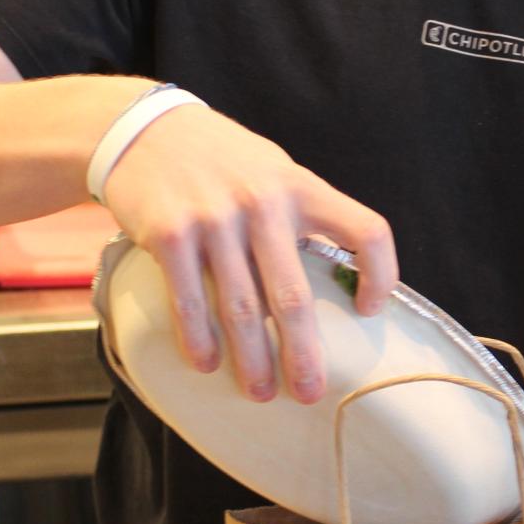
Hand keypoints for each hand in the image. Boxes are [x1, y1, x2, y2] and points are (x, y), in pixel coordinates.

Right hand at [100, 100, 397, 404]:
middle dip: (302, 353)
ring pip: (240, 307)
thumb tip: (336, 278)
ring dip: (250, 359)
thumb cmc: (222, 160)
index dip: (380, 274)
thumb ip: (303, 214)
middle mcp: (262, 202)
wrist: (144, 130)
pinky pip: (189, 299)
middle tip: (308, 393)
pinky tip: (206, 363)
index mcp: (301, 186)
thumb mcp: (274, 171)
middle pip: (293, 294)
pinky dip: (198, 338)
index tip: (370, 311)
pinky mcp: (170, 233)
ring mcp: (214, 218)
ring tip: (259, 392)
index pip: (365, 230)